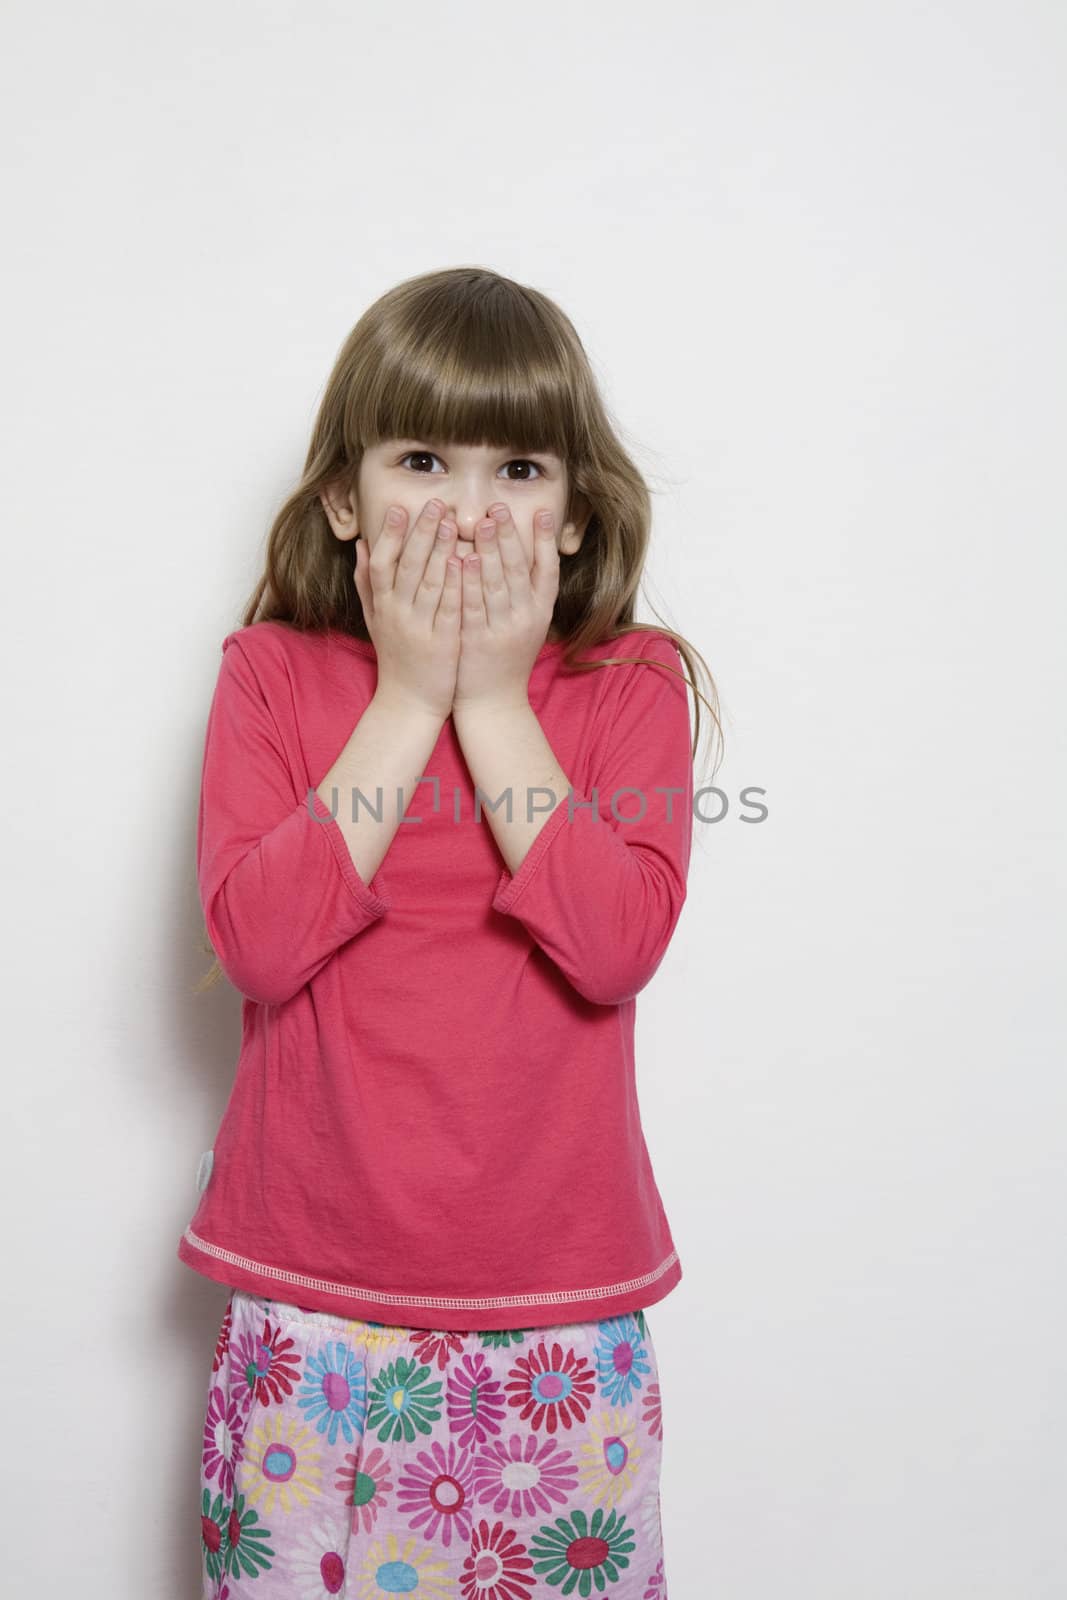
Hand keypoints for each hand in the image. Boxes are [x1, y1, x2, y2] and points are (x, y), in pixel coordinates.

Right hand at [353, 497, 461, 720]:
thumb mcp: (374, 619)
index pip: (381, 563)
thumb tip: (361, 546)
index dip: (389, 534)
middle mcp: (397, 614)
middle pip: (406, 566)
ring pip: (428, 583)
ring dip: (440, 551)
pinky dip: (454, 585)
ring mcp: (419, 628)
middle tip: (435, 503)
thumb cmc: (396, 657)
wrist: (409, 702)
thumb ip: (367, 583)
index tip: (400, 507)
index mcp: (382, 606)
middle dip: (420, 533)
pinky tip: (465, 562)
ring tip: (452, 523)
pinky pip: (448, 609)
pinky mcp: (442, 642)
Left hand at [452, 503, 559, 712]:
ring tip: (482, 521)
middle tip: (500, 506)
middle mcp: (526, 618)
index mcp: (541, 612)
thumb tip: (523, 550)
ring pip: (498, 583)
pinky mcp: (479, 640)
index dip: (546, 540)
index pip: (548, 570)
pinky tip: (463, 557)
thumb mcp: (526, 624)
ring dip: (491, 550)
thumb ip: (526, 591)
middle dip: (510, 536)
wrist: (493, 702)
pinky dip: (470, 580)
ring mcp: (503, 629)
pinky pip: (474, 605)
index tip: (543, 511)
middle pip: (520, 570)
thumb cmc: (505, 658)